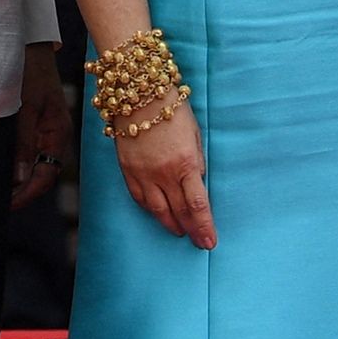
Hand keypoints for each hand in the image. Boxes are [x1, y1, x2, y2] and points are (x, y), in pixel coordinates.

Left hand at [12, 44, 69, 206]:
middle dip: (23, 192)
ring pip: (37, 165)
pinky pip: (31, 152)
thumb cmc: (28, 71)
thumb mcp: (23, 108)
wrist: (27, 45)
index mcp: (58, 133)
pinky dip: (18, 165)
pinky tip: (4, 169)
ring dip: (20, 180)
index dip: (28, 193)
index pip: (47, 175)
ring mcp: (47, 130)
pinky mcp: (36, 123)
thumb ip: (22, 142)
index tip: (7, 205)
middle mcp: (55, 135)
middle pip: (44, 174)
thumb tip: (19, 177)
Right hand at [116, 102, 214, 249]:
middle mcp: (163, 173)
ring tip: (179, 231)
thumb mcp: (196, 136)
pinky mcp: (127, 169)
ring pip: (156, 208)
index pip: (197, 205)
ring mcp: (142, 173)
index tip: (210, 241)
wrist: (139, 95)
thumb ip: (197, 162)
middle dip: (191, 230)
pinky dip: (148, 208)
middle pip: (178, 211)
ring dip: (169, 223)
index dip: (204, 226)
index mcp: (186, 164)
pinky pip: (137, 196)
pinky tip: (157, 214)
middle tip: (199, 243)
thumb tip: (198, 182)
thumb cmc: (173, 110)